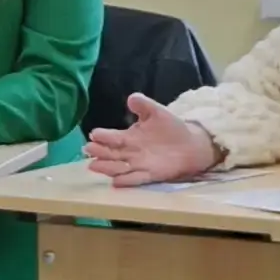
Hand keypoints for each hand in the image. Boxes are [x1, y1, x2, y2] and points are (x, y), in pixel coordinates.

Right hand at [84, 93, 217, 186]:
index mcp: (128, 137)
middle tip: (88, 149)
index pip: (111, 137)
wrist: (190, 145)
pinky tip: (115, 182)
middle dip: (98, 152)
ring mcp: (138, 165)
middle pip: (110, 153)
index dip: (102, 136)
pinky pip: (135, 179)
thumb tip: (131, 98)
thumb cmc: (170, 128)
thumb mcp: (156, 112)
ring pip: (118, 167)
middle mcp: (129, 152)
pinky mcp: (150, 175)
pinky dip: (125, 181)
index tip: (94, 134)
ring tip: (94, 166)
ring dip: (106, 167)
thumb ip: (143, 105)